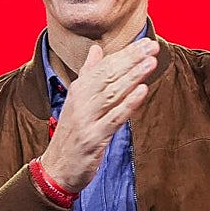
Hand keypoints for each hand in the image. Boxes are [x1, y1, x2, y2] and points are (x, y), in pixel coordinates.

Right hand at [39, 38, 157, 191]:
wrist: (57, 168)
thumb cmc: (71, 134)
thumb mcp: (76, 101)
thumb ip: (88, 74)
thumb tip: (96, 49)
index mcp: (78, 90)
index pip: (104, 66)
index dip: (125, 54)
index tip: (145, 42)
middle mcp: (81, 101)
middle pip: (108, 76)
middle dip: (132, 60)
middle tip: (152, 46)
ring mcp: (86, 120)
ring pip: (112, 93)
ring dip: (132, 77)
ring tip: (151, 62)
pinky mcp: (93, 138)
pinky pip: (113, 118)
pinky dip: (128, 103)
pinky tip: (142, 91)